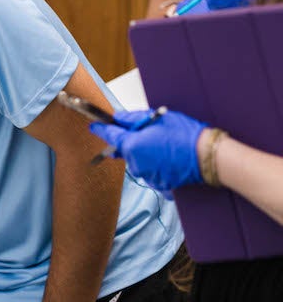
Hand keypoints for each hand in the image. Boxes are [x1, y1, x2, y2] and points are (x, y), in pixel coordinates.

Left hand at [89, 109, 205, 190]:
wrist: (208, 156)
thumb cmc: (186, 135)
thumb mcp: (158, 119)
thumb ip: (133, 118)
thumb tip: (118, 117)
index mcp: (132, 145)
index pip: (110, 135)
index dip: (100, 129)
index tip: (93, 126)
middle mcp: (135, 163)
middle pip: (125, 149)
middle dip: (132, 141)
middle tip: (150, 132)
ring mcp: (146, 175)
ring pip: (138, 161)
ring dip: (145, 153)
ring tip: (166, 146)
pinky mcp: (158, 184)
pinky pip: (151, 172)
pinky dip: (156, 165)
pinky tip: (170, 158)